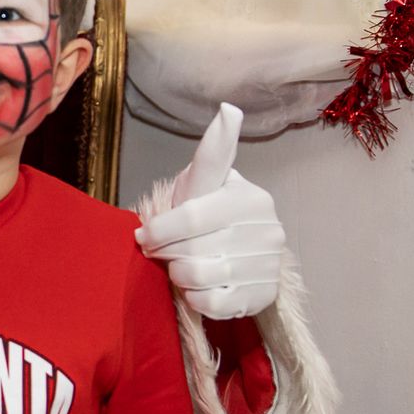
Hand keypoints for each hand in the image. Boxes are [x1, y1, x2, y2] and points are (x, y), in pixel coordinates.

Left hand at [134, 103, 285, 320]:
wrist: (236, 251)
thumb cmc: (208, 212)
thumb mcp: (203, 182)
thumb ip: (212, 151)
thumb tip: (229, 109)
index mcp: (247, 198)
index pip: (189, 217)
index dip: (160, 231)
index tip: (146, 235)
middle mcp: (267, 230)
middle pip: (188, 251)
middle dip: (165, 253)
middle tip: (163, 251)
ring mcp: (268, 265)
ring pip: (198, 277)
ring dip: (179, 275)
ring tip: (183, 265)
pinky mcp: (263, 295)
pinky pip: (212, 304)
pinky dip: (195, 298)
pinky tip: (199, 285)